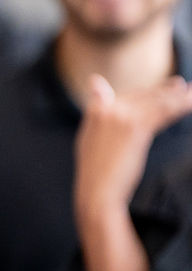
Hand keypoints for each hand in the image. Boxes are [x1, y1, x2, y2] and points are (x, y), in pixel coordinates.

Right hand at [74, 74, 191, 217]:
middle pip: (143, 96)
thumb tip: (96, 80)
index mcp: (95, 111)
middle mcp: (108, 109)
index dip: (147, 92)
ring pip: (156, 102)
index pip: (127, 96)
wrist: (97, 189)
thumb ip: (97, 108)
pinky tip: (190, 104)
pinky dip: (179, 107)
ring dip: (177, 97)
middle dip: (165, 91)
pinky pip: (163, 113)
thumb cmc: (95, 172)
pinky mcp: (136, 127)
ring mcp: (121, 116)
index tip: (164, 89)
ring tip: (191, 93)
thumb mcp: (89, 137)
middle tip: (184, 86)